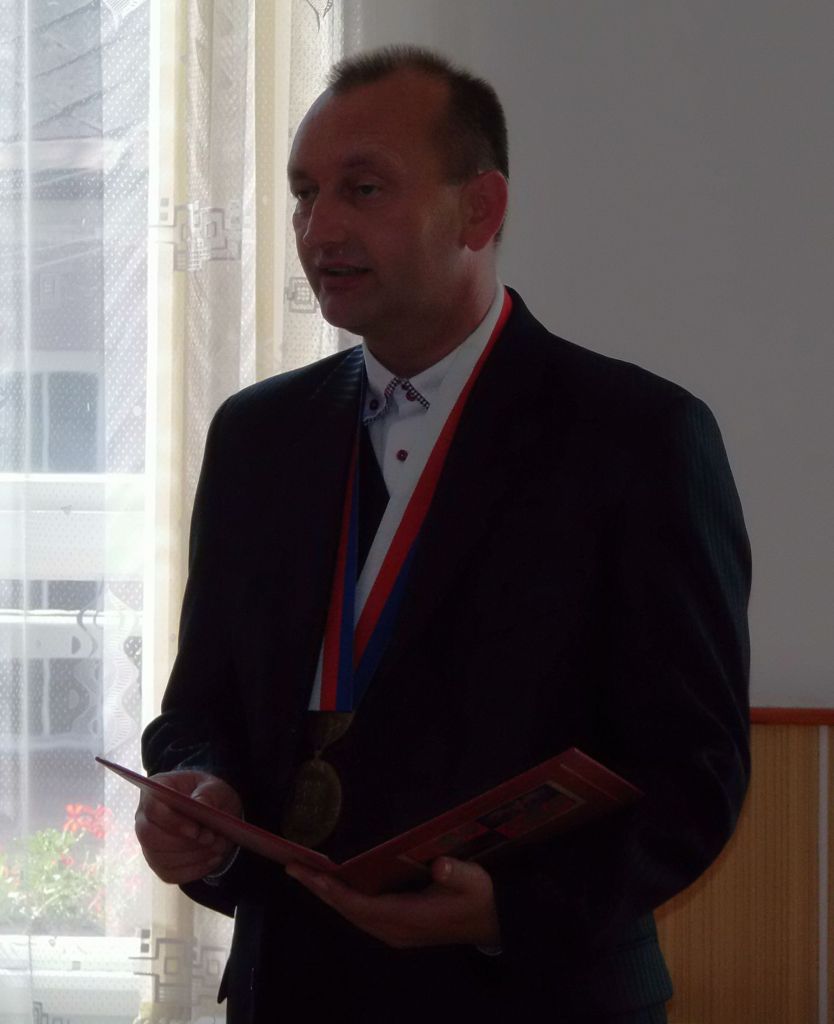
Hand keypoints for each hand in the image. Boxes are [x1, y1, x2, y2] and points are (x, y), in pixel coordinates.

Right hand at [134, 770, 241, 883]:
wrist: (214, 811)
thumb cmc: (209, 795)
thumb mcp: (214, 787)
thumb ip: (207, 793)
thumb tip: (200, 804)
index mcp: (155, 791)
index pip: (152, 808)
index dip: (171, 821)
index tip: (196, 830)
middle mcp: (145, 818)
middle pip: (150, 836)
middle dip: (183, 843)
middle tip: (211, 839)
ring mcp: (149, 843)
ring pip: (161, 858)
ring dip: (193, 856)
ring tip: (219, 846)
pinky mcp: (159, 864)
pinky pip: (170, 874)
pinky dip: (195, 869)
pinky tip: (214, 859)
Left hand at [285, 856, 500, 948]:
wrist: (489, 924)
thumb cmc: (479, 899)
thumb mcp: (474, 882)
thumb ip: (457, 873)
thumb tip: (440, 864)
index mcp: (407, 918)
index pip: (360, 906)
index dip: (334, 891)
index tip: (310, 874)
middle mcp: (393, 929)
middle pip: (347, 910)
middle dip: (319, 889)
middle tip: (292, 867)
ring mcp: (393, 931)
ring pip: (351, 913)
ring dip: (327, 894)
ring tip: (304, 873)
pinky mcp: (395, 927)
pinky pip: (360, 913)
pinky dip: (342, 897)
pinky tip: (333, 884)